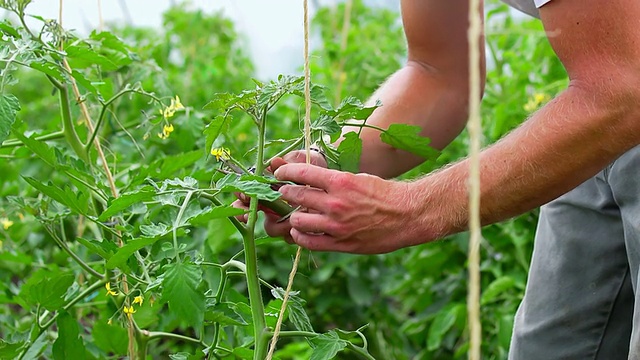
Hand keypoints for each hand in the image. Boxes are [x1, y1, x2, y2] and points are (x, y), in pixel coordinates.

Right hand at [231, 150, 326, 242]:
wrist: (334, 179)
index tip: (243, 194)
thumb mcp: (304, 162)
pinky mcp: (298, 229)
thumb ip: (289, 164)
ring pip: (271, 228)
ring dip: (276, 224)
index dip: (242, 195)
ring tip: (289, 218)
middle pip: (250, 215)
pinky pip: (289, 237)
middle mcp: (272, 205)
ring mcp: (283, 218)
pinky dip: (293, 232)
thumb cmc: (314, 166)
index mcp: (268, 187)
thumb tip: (274, 163)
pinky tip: (301, 226)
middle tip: (249, 214)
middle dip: (246, 215)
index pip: (247, 193)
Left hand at [274, 164, 427, 253]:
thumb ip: (333, 182)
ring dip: (293, 216)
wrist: (408, 215)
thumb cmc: (384, 193)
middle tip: (282, 193)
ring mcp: (336, 225)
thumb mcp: (357, 178)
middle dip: (285, 193)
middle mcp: (335, 203)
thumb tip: (309, 180)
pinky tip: (301, 231)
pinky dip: (301, 236)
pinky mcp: (341, 243)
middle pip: (295, 196)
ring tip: (294, 214)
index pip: (302, 173)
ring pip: (298, 221)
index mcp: (340, 182)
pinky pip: (309, 241)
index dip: (286, 172)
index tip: (280, 174)